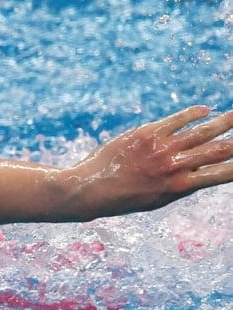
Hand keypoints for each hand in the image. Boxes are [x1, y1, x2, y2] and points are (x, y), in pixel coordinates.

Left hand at [69, 105, 232, 217]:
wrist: (90, 189)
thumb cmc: (124, 198)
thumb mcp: (159, 199)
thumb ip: (182, 185)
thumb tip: (203, 175)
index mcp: (182, 186)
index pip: (223, 172)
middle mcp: (176, 166)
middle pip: (219, 149)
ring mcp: (162, 148)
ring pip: (202, 131)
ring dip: (225, 121)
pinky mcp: (146, 133)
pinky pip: (177, 119)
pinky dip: (193, 113)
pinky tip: (205, 110)